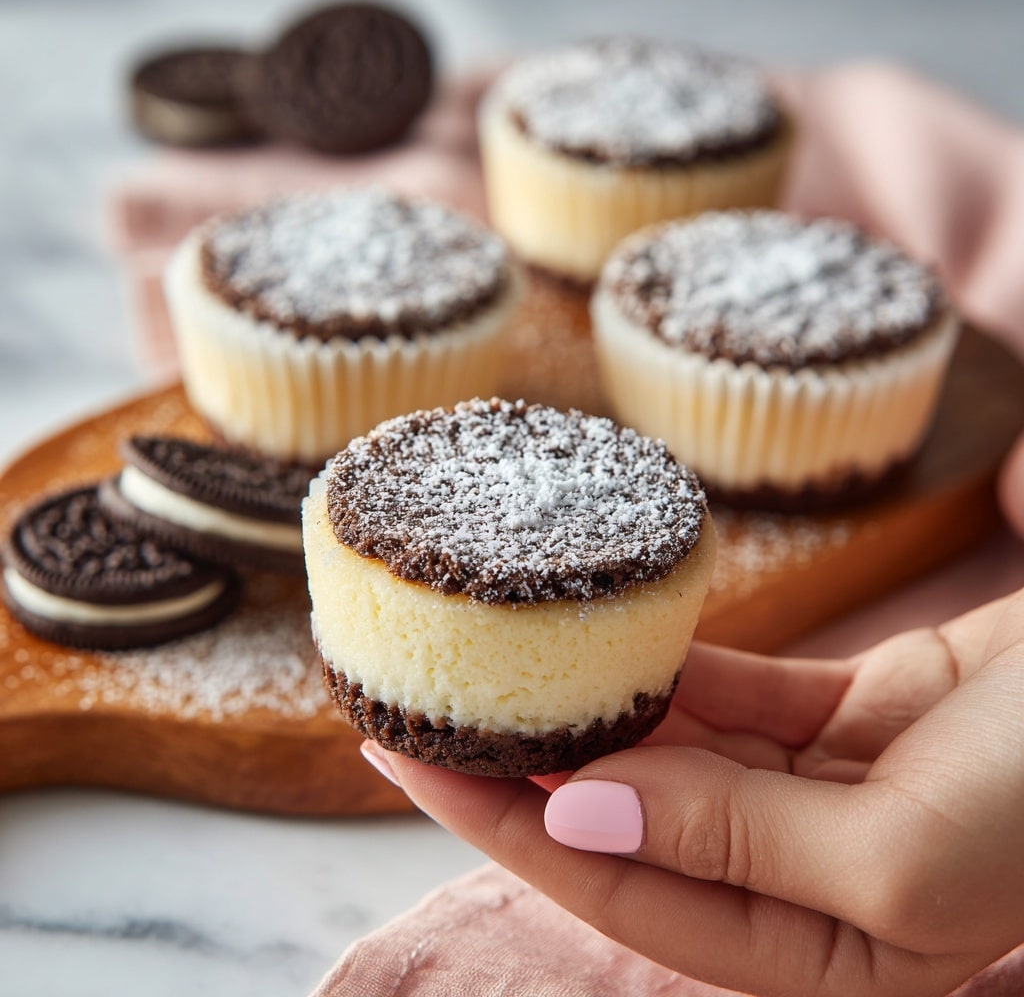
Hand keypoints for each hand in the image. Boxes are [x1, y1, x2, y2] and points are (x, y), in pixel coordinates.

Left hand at [364, 587, 1023, 996]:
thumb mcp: (903, 854)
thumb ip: (736, 841)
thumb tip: (582, 817)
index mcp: (822, 954)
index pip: (621, 893)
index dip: (508, 828)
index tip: (413, 763)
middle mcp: (812, 881)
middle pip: (633, 824)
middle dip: (528, 772)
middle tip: (427, 706)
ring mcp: (829, 793)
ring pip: (679, 756)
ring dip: (595, 716)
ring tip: (496, 670)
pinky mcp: (855, 715)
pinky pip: (740, 696)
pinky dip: (678, 672)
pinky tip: (613, 645)